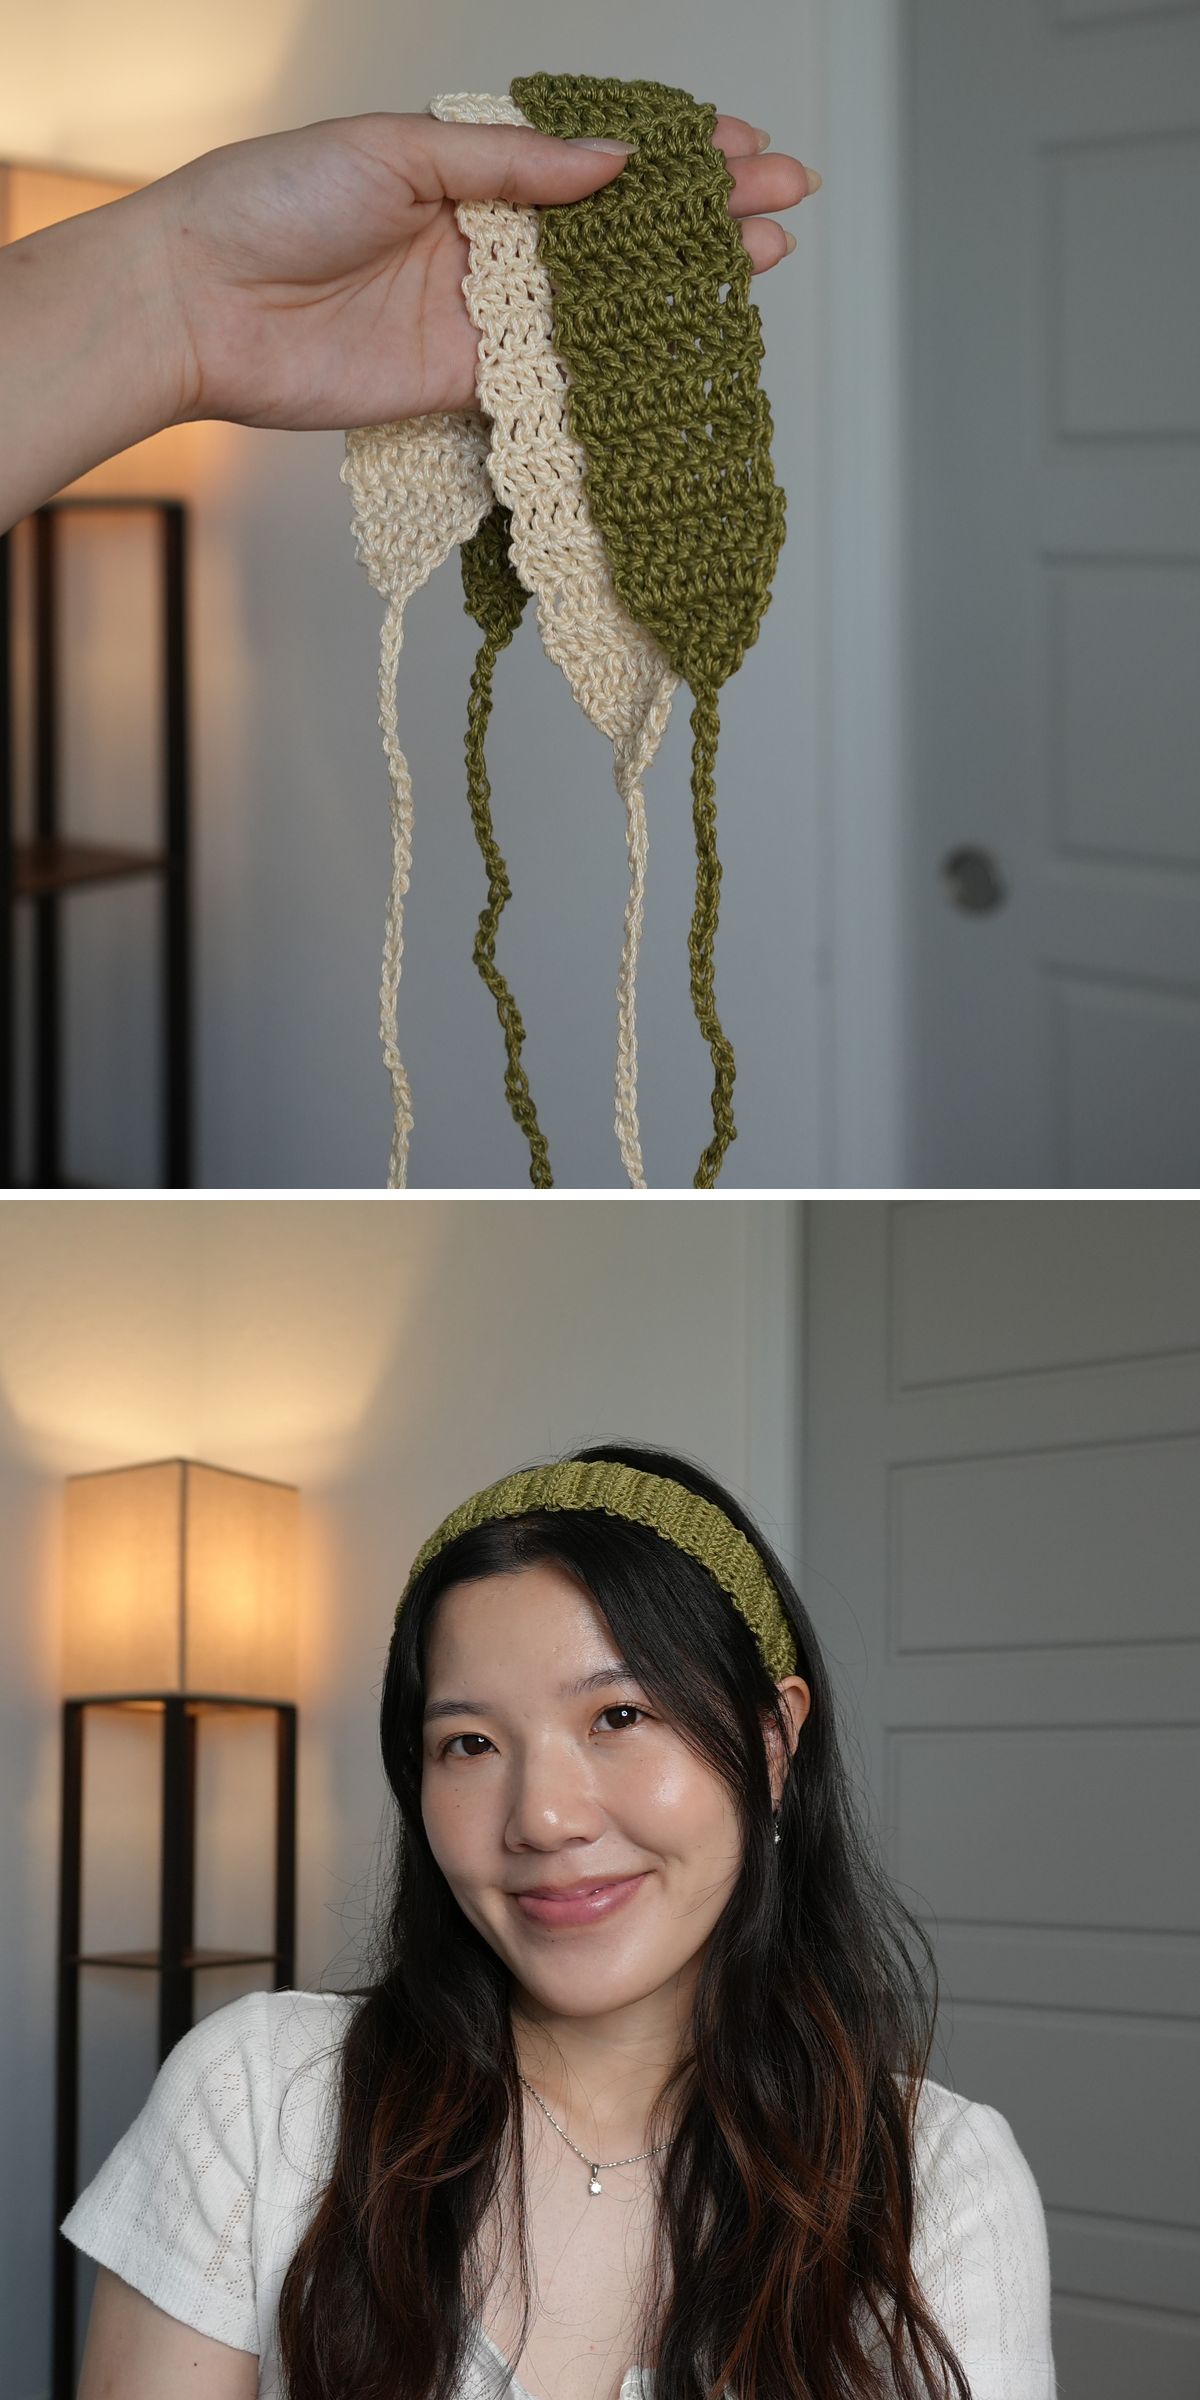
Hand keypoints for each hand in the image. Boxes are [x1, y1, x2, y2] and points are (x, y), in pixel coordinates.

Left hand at [151, 109, 818, 433]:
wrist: (200, 301)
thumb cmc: (275, 201)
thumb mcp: (400, 151)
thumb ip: (513, 166)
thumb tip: (616, 161)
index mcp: (472, 167)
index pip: (595, 157)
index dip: (673, 154)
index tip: (743, 149)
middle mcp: (487, 239)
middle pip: (618, 230)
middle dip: (703, 217)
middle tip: (784, 204)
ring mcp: (481, 314)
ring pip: (602, 302)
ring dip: (682, 287)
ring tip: (761, 263)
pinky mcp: (464, 382)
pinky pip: (555, 377)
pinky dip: (617, 366)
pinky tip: (681, 348)